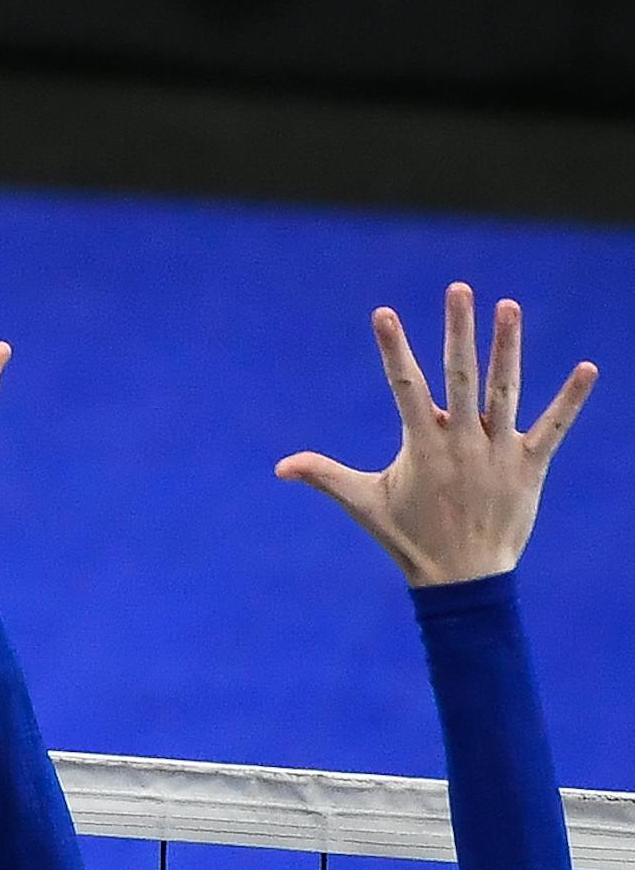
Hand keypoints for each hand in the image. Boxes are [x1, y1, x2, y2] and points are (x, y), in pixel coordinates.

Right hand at [276, 285, 595, 586]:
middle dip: (458, 331)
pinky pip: (554, 427)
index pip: (405, 388)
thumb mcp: (365, 505)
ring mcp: (498, 452)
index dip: (394, 349)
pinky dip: (572, 399)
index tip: (384, 314)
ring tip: (508, 307)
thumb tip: (280, 467)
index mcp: (423, 447)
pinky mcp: (530, 466)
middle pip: (460, 377)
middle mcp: (462, 443)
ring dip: (508, 348)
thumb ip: (326, 477)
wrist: (461, 580)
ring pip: (505, 392)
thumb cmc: (410, 539)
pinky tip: (588, 368)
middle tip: (459, 289)